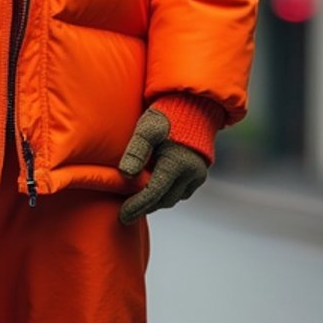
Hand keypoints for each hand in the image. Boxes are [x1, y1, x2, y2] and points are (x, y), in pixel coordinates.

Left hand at [118, 107, 208, 224]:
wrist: (194, 106)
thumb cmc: (167, 114)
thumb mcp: (147, 128)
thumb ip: (136, 150)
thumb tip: (126, 174)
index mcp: (177, 163)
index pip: (153, 193)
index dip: (137, 206)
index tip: (122, 216)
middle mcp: (191, 173)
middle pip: (164, 200)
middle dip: (146, 206)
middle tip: (126, 211)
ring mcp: (198, 175)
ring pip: (174, 198)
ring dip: (157, 201)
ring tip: (138, 201)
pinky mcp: (200, 174)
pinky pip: (182, 192)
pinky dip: (168, 193)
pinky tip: (154, 189)